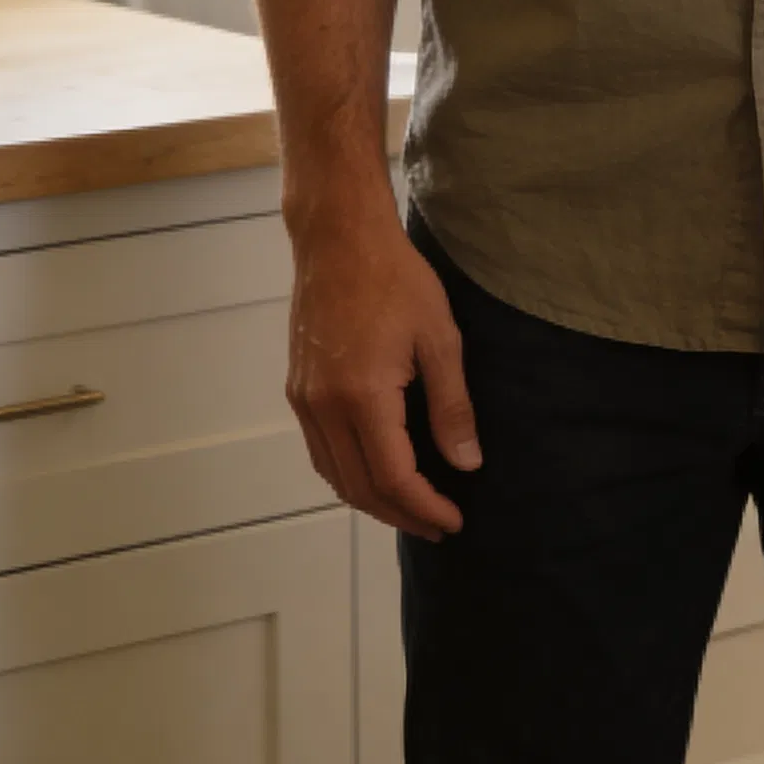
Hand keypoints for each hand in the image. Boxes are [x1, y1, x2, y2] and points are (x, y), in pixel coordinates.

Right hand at [286, 198, 479, 540]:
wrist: (338, 237)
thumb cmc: (396, 278)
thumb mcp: (439, 337)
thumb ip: (452, 405)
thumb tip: (466, 463)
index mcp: (363, 396)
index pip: (394, 478)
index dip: (425, 507)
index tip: (454, 521)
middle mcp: (324, 407)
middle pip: (360, 488)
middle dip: (400, 514)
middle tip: (437, 526)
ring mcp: (304, 400)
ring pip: (334, 476)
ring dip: (371, 501)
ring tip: (410, 507)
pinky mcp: (297, 389)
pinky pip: (320, 451)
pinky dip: (347, 475)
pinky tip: (373, 472)